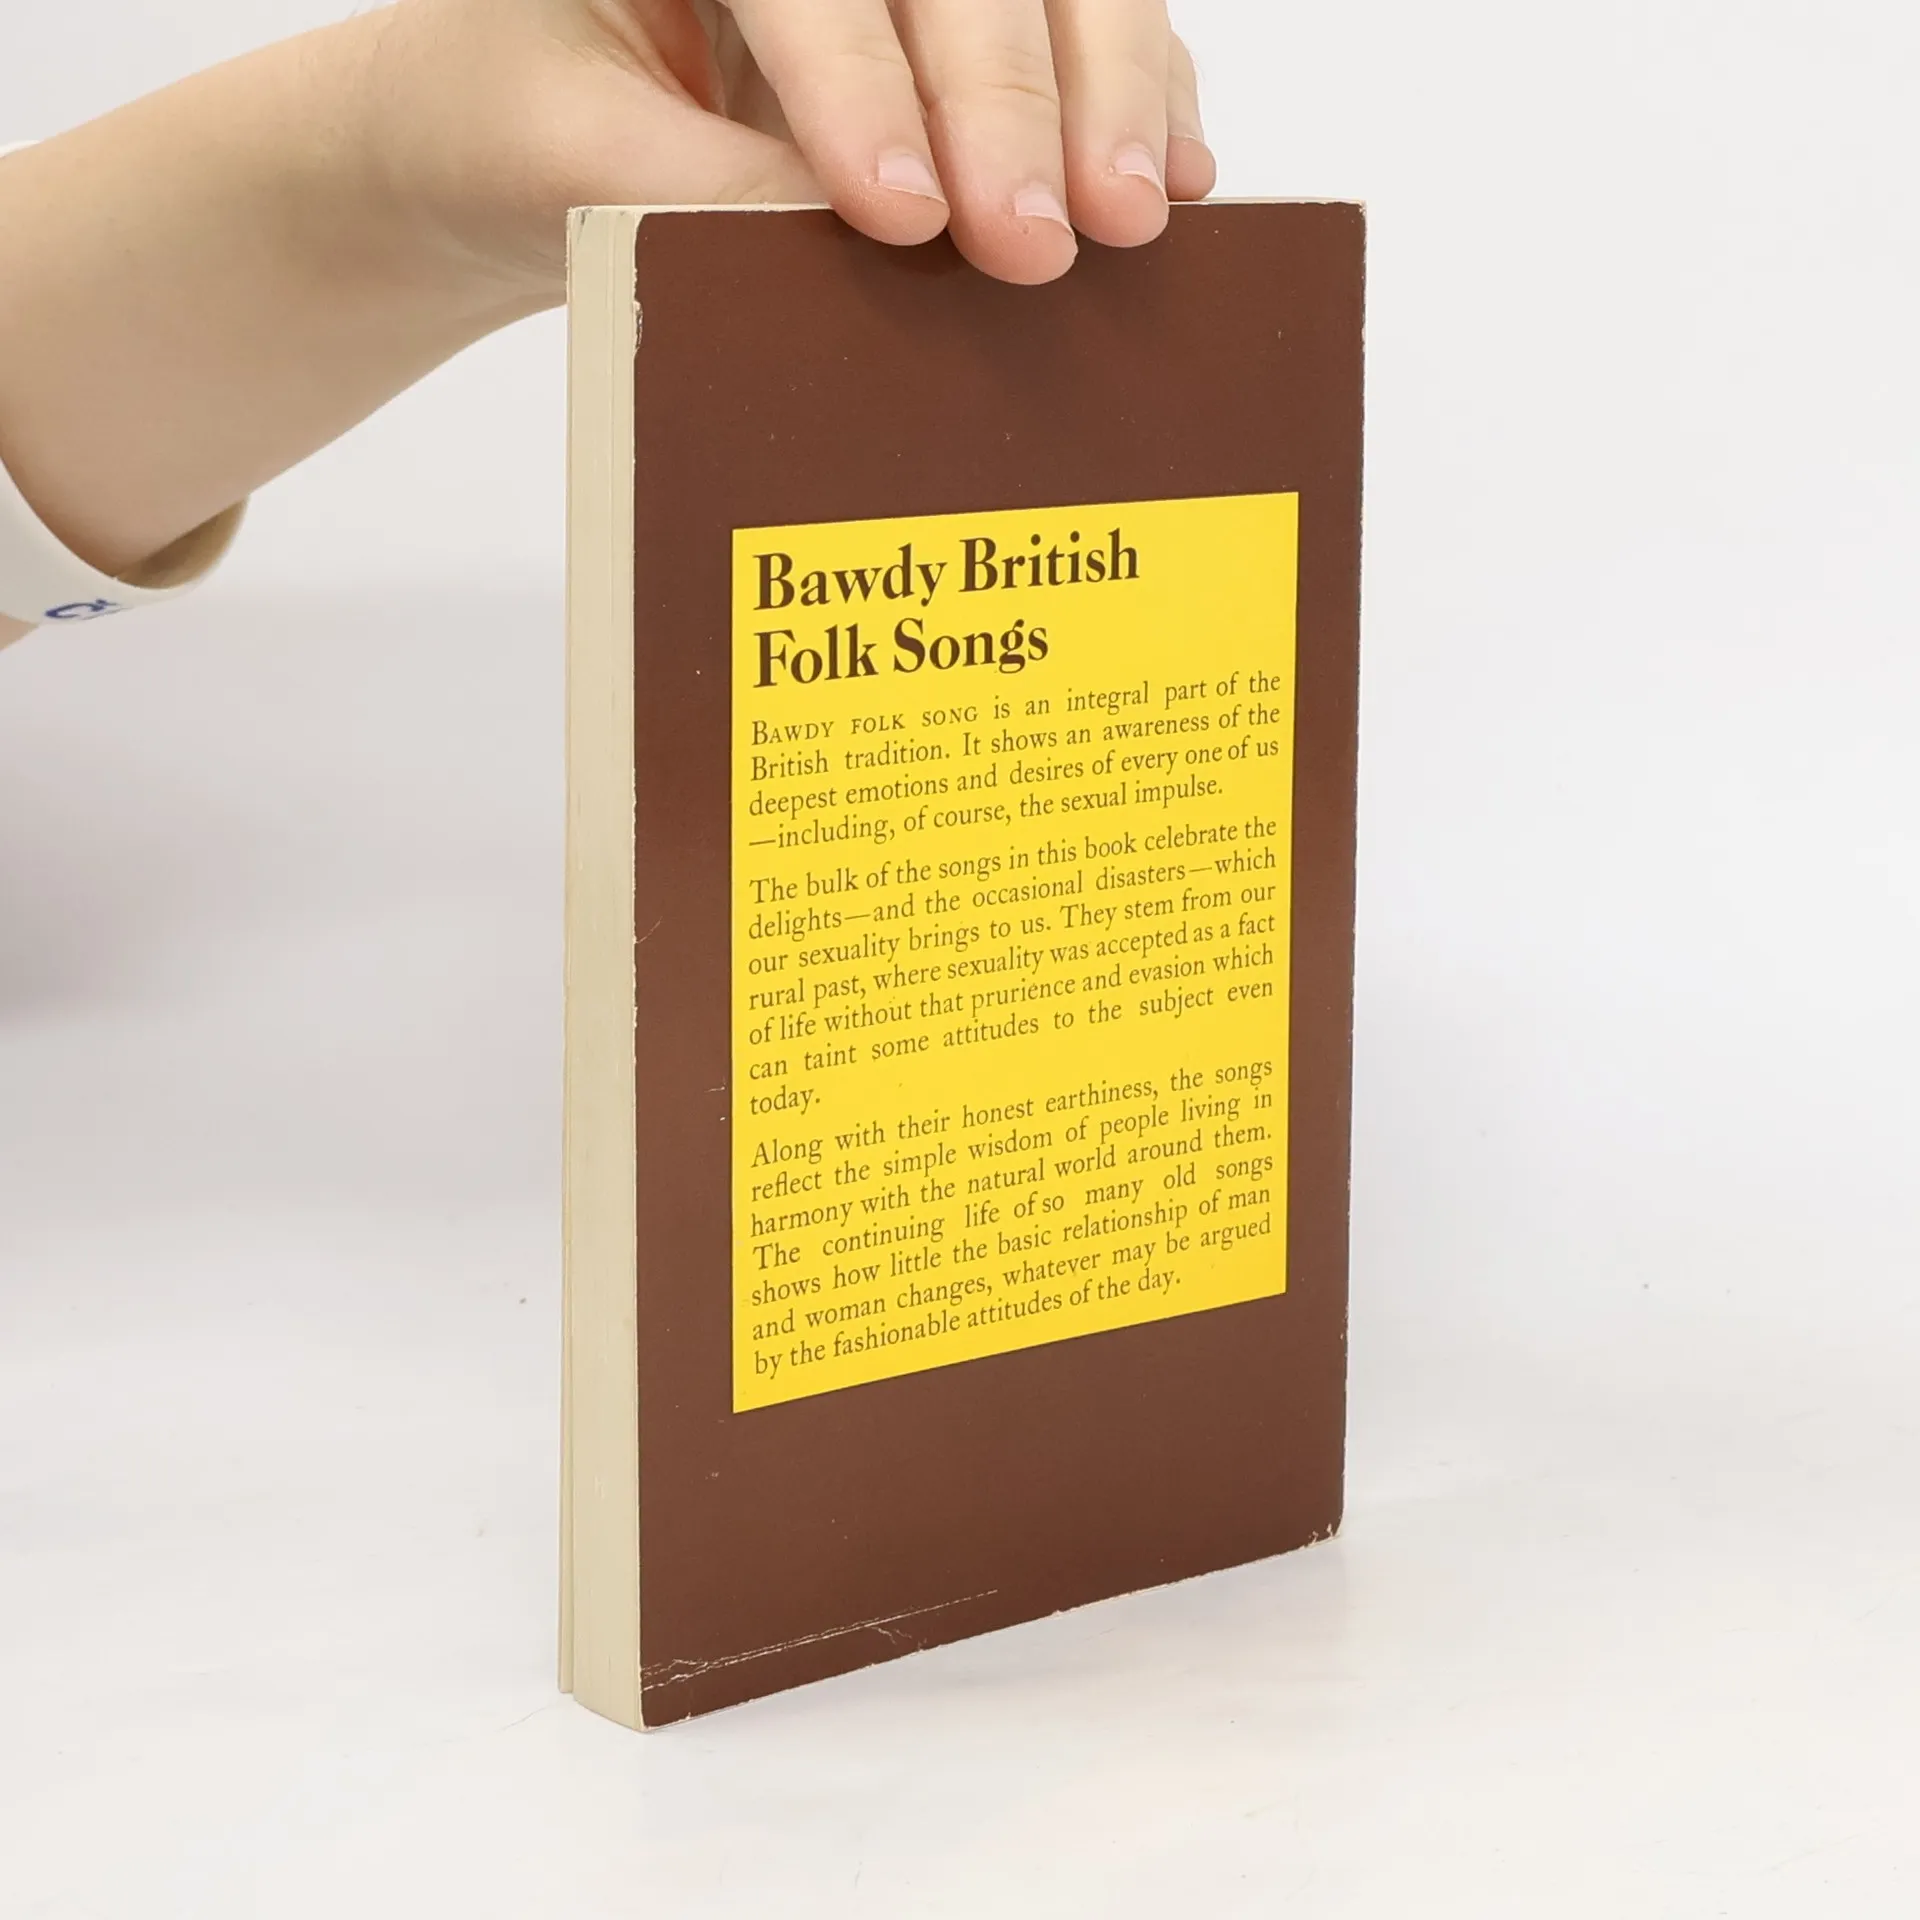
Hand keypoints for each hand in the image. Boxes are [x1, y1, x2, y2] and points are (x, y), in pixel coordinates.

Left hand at [367, 0, 1214, 290]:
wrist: (513, 132)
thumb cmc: (512, 124)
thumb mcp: (573, 165)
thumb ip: (703, 193)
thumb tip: (878, 243)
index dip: (860, 86)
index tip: (903, 215)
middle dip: (1009, 100)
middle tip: (1039, 241)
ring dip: (1107, 87)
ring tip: (1135, 214)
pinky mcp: (960, 19)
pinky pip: (1081, 27)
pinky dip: (1139, 93)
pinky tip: (1171, 172)